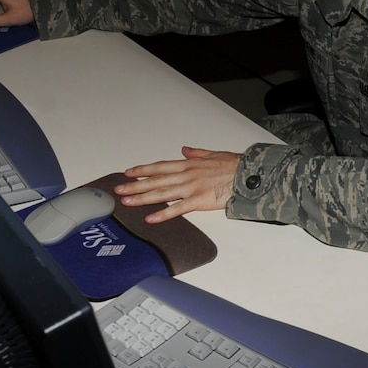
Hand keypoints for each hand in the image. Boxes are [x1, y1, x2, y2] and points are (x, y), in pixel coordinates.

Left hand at [116, 147, 240, 223]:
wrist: (249, 175)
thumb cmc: (234, 165)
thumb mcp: (213, 154)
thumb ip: (196, 153)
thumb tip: (185, 150)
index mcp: (189, 164)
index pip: (160, 166)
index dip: (143, 170)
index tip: (128, 173)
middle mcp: (186, 175)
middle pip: (156, 180)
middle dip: (135, 185)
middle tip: (119, 190)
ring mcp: (191, 188)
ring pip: (162, 193)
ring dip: (142, 198)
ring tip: (127, 202)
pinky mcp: (199, 201)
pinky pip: (178, 209)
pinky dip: (163, 214)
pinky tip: (150, 218)